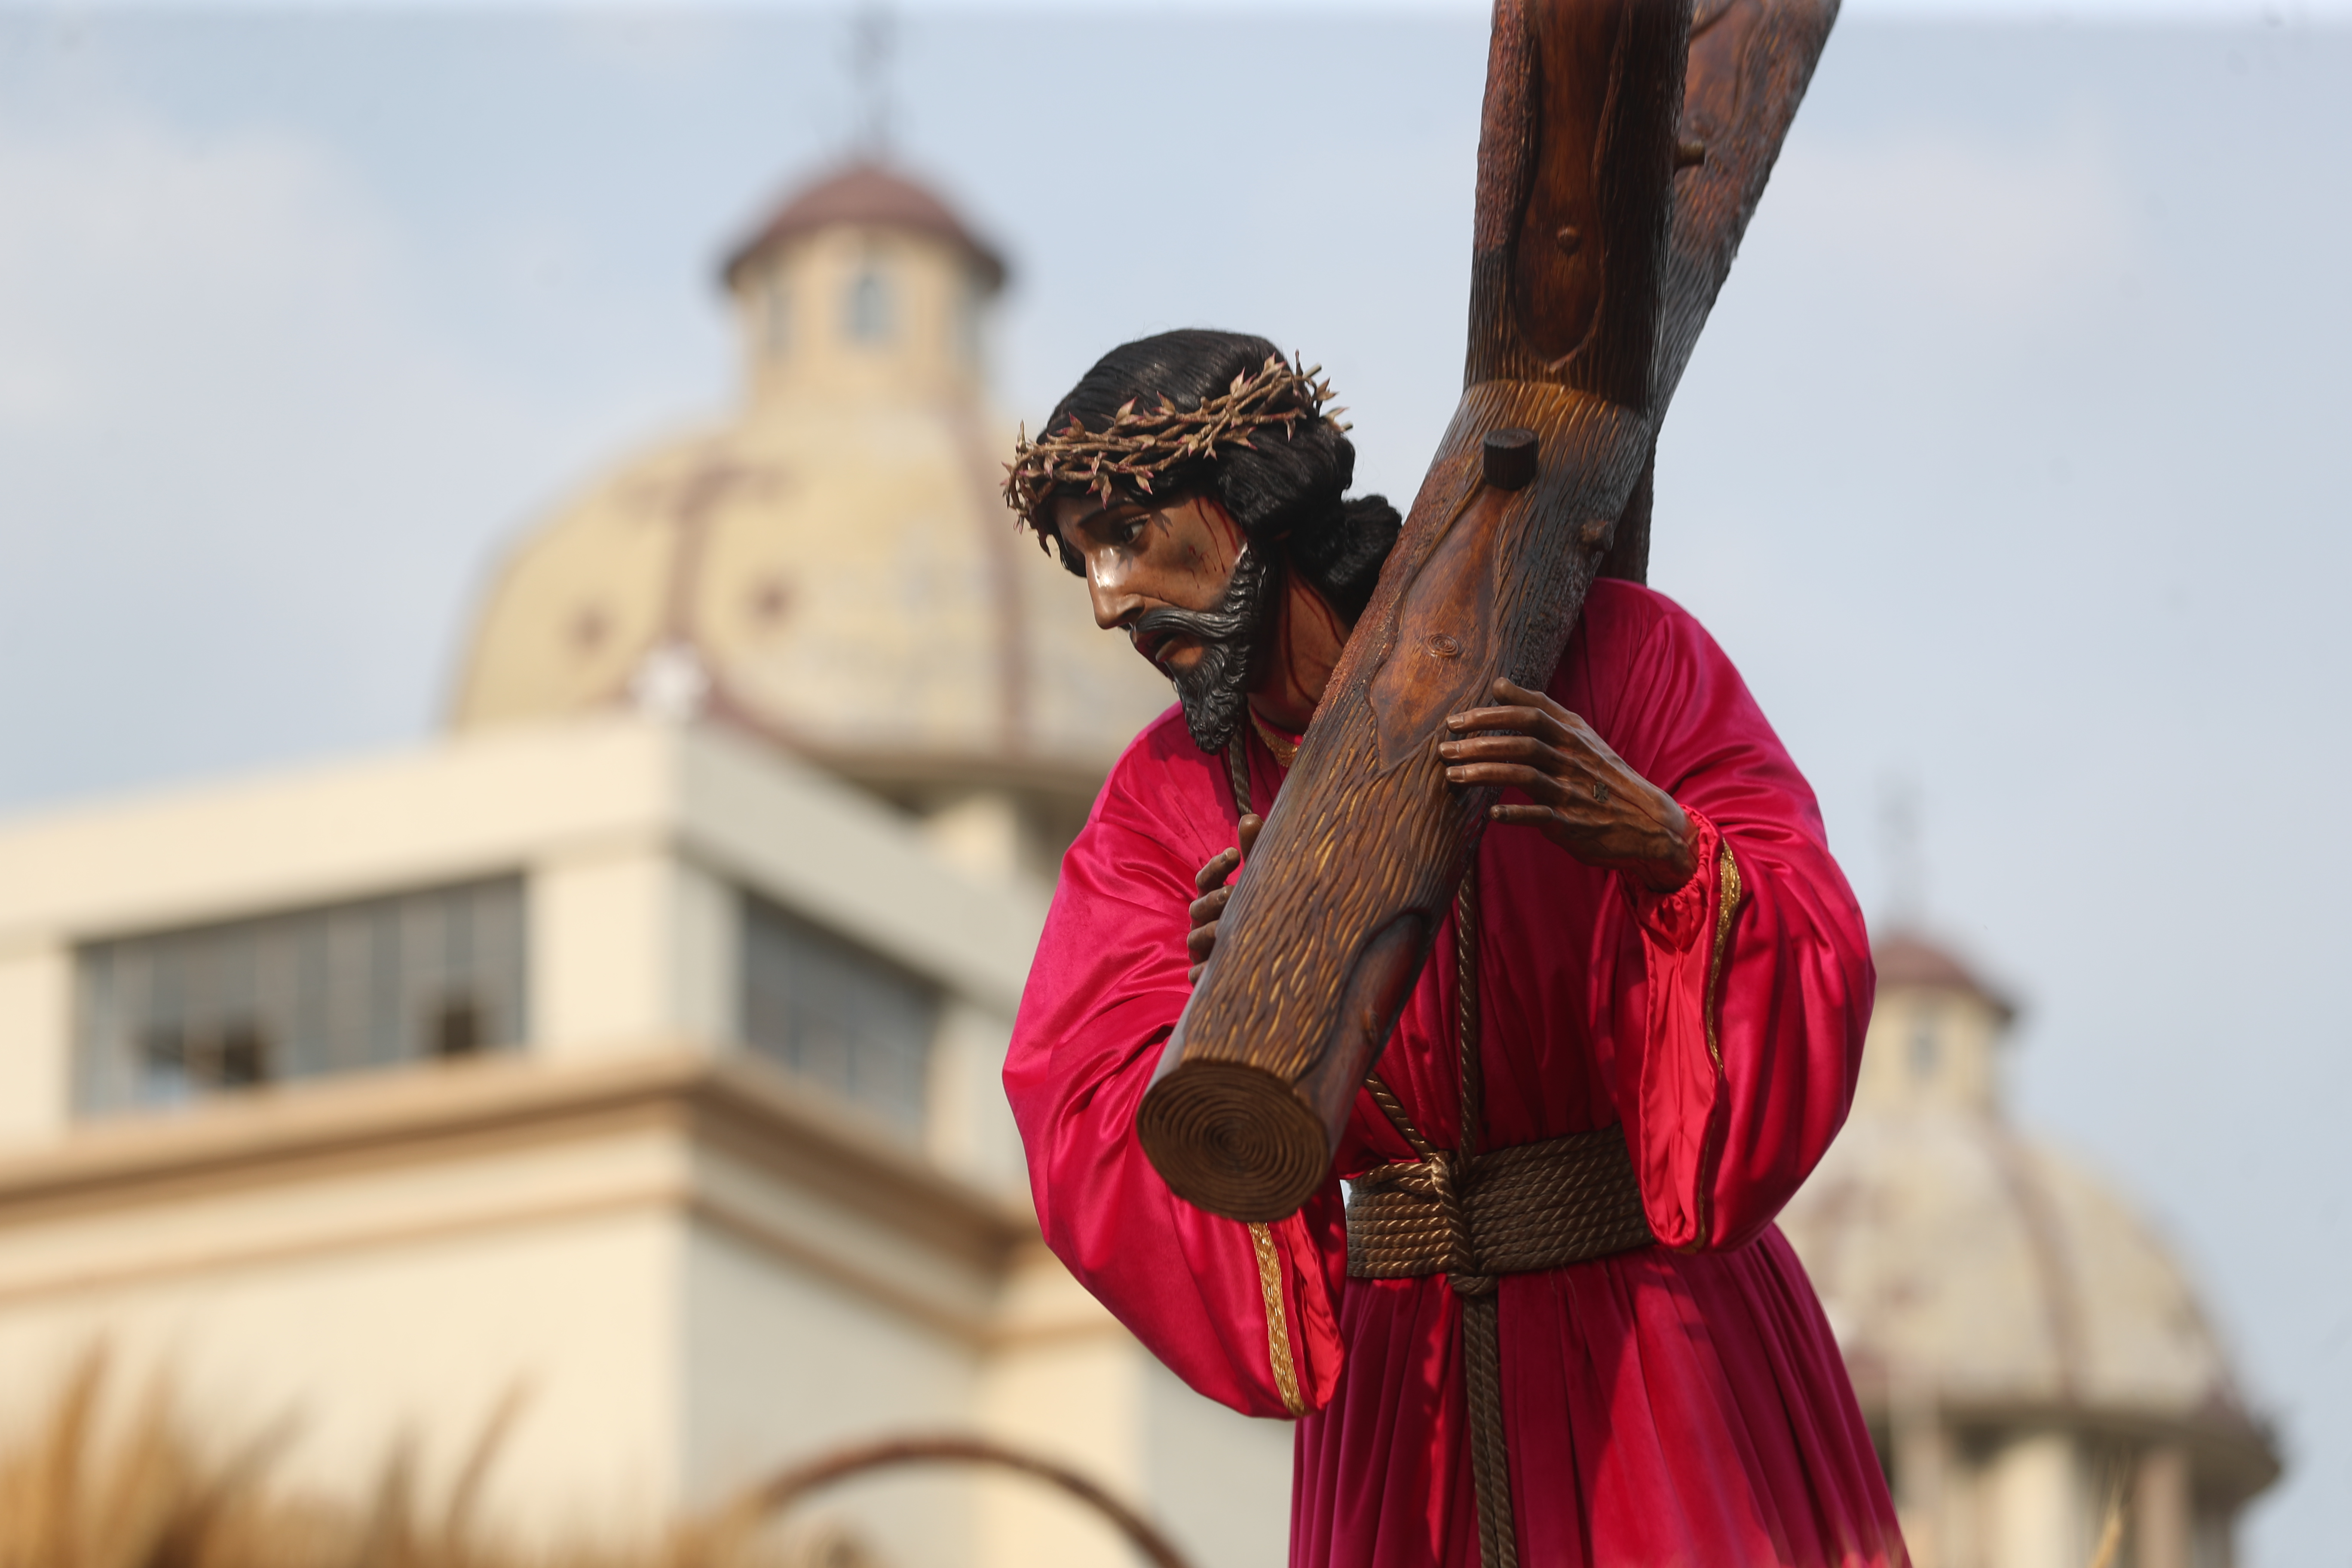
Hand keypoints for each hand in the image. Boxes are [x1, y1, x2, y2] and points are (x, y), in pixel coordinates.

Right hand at [1187, 813, 1263, 982]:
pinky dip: (1202, 973)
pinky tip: (1213, 971)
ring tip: (1227, 929)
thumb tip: (1251, 817)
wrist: (1260, 969)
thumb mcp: (1257, 884)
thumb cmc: (1254, 916)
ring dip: (1210, 932)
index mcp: (1213, 899)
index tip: (1234, 854)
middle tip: (1233, 894)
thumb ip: (1255, 851)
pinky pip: (1197, 977)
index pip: (1207, 879)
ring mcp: (1202, 950)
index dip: (1216, 867)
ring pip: (1196, 939)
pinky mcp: (1205, 978)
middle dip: (1214, 900)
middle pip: (1199, 908)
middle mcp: (1203, 922)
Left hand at [1439, 678, 1697, 893]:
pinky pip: (1541, 817)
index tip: (1456, 720)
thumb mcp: (1579, 735)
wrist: (1648, 821)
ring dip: (1486, 774)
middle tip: (1445, 749)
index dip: (1491, 714)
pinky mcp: (1573, 824)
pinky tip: (1492, 814)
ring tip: (1453, 776)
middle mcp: (1572, 758)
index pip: (1530, 713)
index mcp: (1573, 734)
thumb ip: (1540, 709)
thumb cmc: (1602, 774)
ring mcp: (1573, 791)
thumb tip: (1497, 683)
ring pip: (1525, 776)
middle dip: (1479, 743)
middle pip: (1522, 742)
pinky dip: (1516, 814)